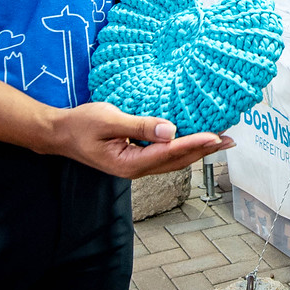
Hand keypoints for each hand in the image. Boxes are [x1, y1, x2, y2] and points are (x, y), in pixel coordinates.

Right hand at [45, 101, 233, 177]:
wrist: (59, 133)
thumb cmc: (79, 125)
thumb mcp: (108, 121)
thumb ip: (139, 126)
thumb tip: (170, 130)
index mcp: (129, 164)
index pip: (169, 154)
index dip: (194, 144)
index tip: (215, 136)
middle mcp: (136, 169)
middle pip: (177, 161)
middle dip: (204, 150)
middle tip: (229, 140)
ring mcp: (136, 164)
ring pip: (174, 159)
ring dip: (197, 149)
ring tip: (220, 140)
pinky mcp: (136, 156)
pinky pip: (165, 154)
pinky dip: (183, 145)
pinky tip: (193, 138)